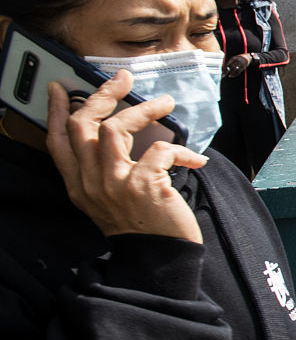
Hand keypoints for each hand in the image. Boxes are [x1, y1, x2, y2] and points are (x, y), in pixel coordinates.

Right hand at [45, 72, 206, 243]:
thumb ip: (105, 170)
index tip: (63, 88)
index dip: (57, 111)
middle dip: (102, 95)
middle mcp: (91, 183)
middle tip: (124, 80)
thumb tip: (116, 130)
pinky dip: (181, 150)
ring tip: (166, 104)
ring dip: (144, 109)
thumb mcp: (110, 200)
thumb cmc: (143, 226)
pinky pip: (159, 150)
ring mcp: (116, 184)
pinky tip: (195, 160)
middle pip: (84, 125)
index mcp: (79, 185)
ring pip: (117, 128)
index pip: (57, 141)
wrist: (160, 259)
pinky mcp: (144, 186)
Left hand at [222, 52, 253, 77]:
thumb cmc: (240, 58)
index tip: (221, 71)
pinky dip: (235, 74)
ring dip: (231, 73)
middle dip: (226, 71)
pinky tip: (232, 76)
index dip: (224, 68)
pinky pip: (238, 72)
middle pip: (230, 67)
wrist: (248, 57)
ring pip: (234, 70)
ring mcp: (240, 64)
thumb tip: (224, 67)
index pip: (228, 63)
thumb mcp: (235, 58)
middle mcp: (237, 61)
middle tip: (223, 75)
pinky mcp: (243, 67)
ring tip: (228, 76)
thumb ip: (230, 61)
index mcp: (234, 58)